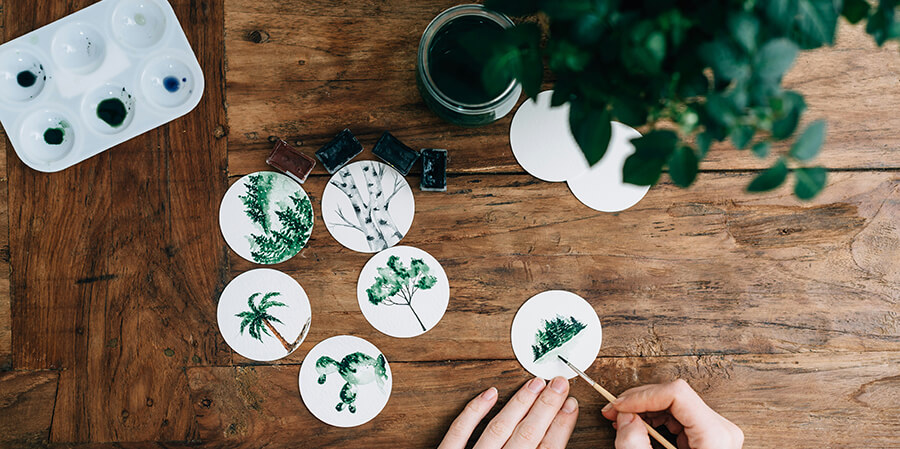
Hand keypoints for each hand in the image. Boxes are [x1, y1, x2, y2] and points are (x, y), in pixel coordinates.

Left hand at [438, 376, 578, 448]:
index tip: (571, 405)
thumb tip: (554, 437)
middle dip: (546, 407)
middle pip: (527, 435)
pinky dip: (475, 412)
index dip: (562, 426)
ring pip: (498, 429)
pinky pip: (459, 432)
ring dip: (519, 404)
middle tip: (559, 383)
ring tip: (535, 383)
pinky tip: (490, 393)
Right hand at [601, 379, 742, 448]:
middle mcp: (721, 430)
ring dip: (645, 409)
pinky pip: (678, 416)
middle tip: (614, 412)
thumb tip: (624, 416)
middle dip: (639, 401)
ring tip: (623, 421)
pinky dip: (655, 418)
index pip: (676, 394)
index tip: (619, 406)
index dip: (642, 395)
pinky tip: (639, 426)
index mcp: (715, 437)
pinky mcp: (708, 435)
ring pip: (675, 403)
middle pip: (674, 396)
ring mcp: (716, 431)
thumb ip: (634, 444)